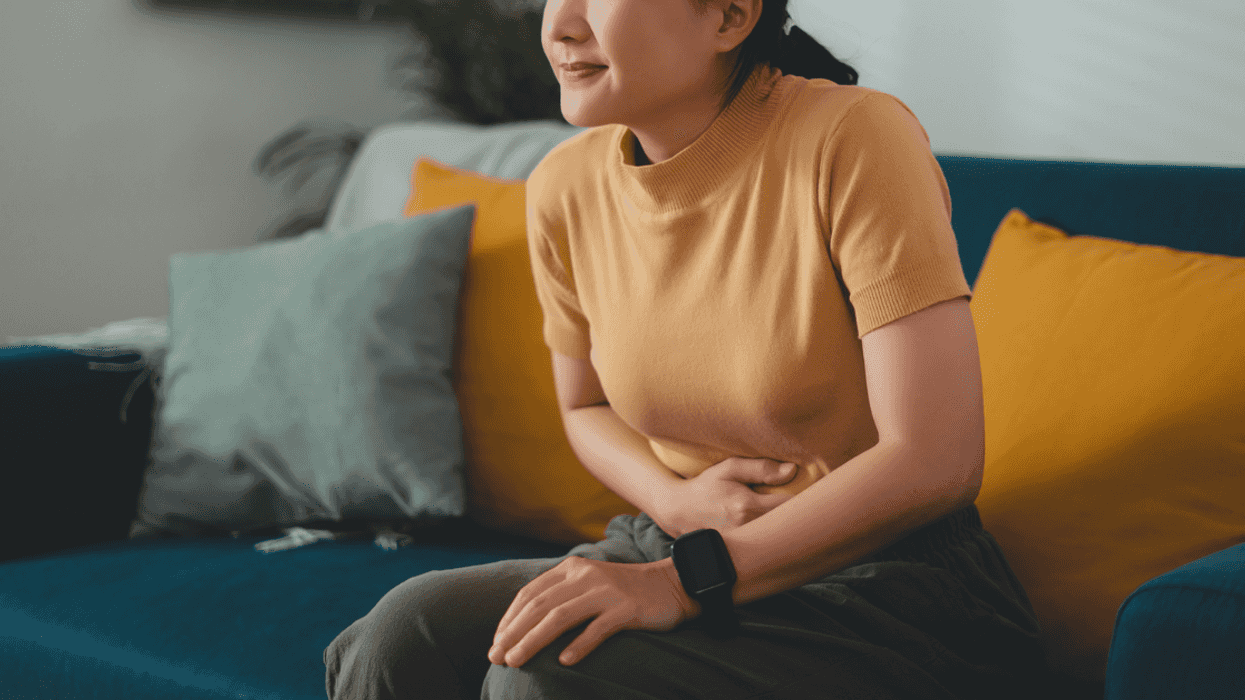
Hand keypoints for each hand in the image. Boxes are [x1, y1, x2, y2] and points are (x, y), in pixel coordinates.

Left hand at [487, 556, 695, 667]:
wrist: (672, 585)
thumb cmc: (624, 592)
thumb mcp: (588, 584)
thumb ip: (560, 595)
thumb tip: (523, 625)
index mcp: (571, 567)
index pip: (529, 593)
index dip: (509, 619)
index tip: (496, 642)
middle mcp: (585, 576)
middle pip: (540, 606)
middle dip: (513, 633)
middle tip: (496, 657)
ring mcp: (606, 591)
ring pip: (560, 616)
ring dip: (534, 641)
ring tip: (517, 661)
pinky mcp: (627, 608)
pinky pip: (598, 629)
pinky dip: (579, 645)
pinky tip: (564, 662)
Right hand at [653, 456, 799, 538]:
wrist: (678, 511)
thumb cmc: (704, 487)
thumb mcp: (728, 469)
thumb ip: (760, 468)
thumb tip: (791, 471)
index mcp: (747, 506)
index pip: (791, 504)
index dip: (806, 498)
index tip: (813, 492)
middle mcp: (747, 528)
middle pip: (789, 525)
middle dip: (801, 516)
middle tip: (810, 507)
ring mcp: (743, 544)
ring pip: (780, 538)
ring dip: (789, 529)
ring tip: (796, 519)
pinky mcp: (740, 554)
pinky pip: (767, 547)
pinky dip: (775, 540)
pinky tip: (778, 533)